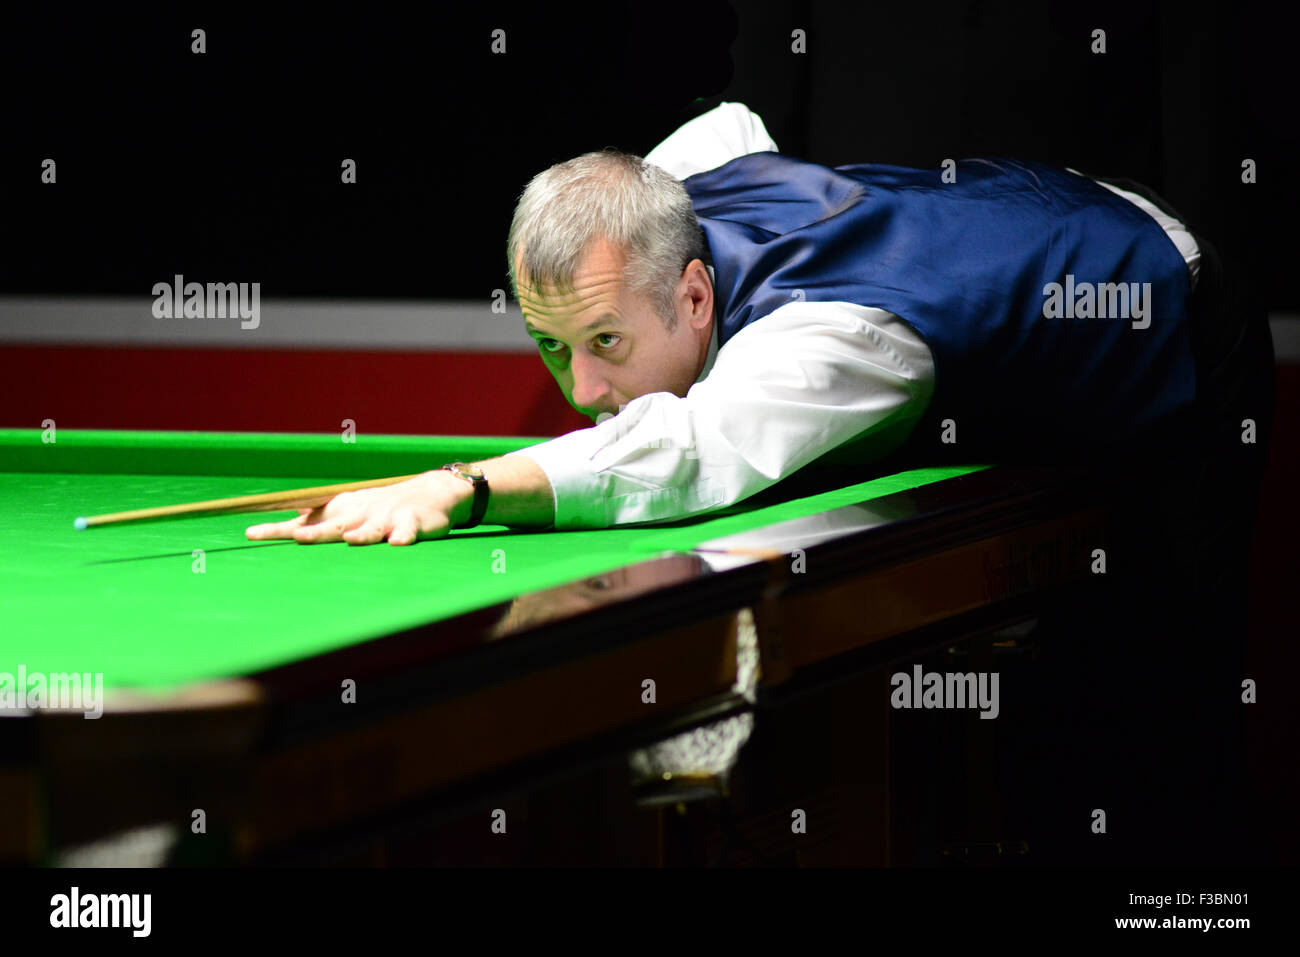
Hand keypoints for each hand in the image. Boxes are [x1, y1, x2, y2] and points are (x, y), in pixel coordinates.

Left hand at [245, 471, 471, 545]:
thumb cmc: (383, 505)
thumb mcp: (351, 508)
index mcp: (343, 509)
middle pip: (334, 524)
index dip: (280, 528)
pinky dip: (402, 537)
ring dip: (361, 535)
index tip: (251, 534)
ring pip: (371, 528)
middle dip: (315, 532)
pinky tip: (397, 543)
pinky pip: (407, 532)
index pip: (307, 519)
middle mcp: (361, 512)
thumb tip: (288, 525)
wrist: (431, 493)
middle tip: (295, 537)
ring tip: (351, 540)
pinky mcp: (414, 524)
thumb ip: (323, 518)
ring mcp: (387, 517)